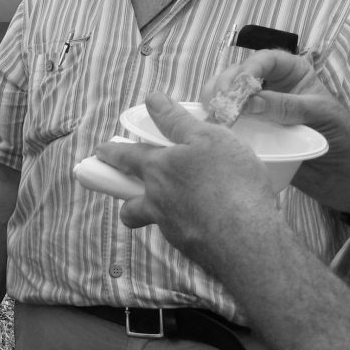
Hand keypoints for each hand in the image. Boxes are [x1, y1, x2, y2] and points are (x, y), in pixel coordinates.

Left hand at [97, 92, 276, 260]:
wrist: (249, 241)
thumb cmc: (230, 182)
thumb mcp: (207, 138)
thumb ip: (177, 120)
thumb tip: (152, 99)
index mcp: (157, 170)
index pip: (125, 158)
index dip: (111, 153)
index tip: (99, 152)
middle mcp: (156, 202)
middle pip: (130, 204)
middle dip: (125, 198)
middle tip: (127, 191)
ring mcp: (172, 230)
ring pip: (154, 223)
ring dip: (155, 217)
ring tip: (177, 209)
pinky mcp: (192, 249)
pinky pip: (183, 236)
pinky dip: (190, 228)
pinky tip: (212, 223)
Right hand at [203, 50, 349, 212]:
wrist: (342, 173)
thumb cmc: (341, 136)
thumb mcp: (318, 114)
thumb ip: (285, 106)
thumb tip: (249, 102)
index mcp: (292, 73)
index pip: (265, 60)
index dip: (249, 69)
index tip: (240, 87)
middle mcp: (270, 85)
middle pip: (238, 74)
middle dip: (226, 86)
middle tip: (222, 104)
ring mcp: (256, 107)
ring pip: (225, 93)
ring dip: (215, 100)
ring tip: (215, 115)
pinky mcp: (247, 128)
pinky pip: (226, 117)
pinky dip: (216, 118)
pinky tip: (213, 125)